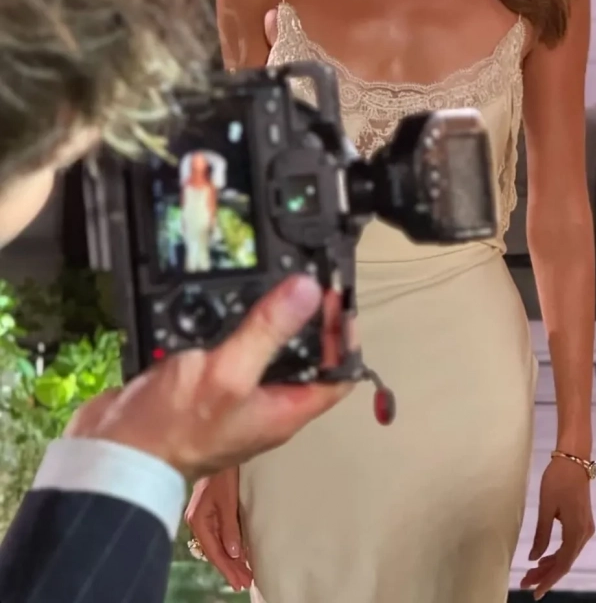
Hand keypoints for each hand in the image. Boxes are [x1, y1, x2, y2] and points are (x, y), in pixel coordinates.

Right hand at [65, 275, 351, 478]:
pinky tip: (226, 293)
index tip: (335, 296)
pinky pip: (230, 344)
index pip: (337, 375)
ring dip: (270, 314)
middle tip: (305, 275)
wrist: (116, 453)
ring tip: (272, 275)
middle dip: (308, 317)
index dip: (345, 337)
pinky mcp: (203, 378)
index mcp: (284, 409)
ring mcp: (233, 391)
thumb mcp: (229, 372)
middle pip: (304, 357)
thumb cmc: (177, 426)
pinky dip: (233, 319)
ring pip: (265, 347)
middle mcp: (265, 402)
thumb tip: (309, 290)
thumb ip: (268, 330)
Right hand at [185, 470, 252, 591]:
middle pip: (215, 551)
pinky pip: (218, 535)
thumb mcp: (227, 500)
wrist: (217, 447)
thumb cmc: (222, 472)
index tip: (240, 582)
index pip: (214, 552)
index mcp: (198, 520)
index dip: (227, 568)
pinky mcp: (209, 510)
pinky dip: (228, 546)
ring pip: (216, 544)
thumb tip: (233, 554)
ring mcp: (202, 515)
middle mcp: (197, 520)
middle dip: (230, 568)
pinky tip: (237, 554)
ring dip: (231, 559)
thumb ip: (229, 527)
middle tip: (245, 583)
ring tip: (244, 574)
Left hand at [520, 457, 594, 598]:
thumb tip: (534, 558)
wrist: (575, 459)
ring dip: (551, 565)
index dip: (548, 580)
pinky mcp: (582, 522)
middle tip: (526, 583)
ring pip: (568, 555)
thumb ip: (542, 534)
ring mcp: (585, 528)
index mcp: (576, 531)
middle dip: (546, 575)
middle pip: (565, 562)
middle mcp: (584, 534)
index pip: (562, 565)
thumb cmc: (558, 479)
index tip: (535, 592)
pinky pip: (570, 546)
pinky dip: (557, 554)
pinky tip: (544, 558)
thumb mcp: (546, 507)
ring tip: (531, 573)